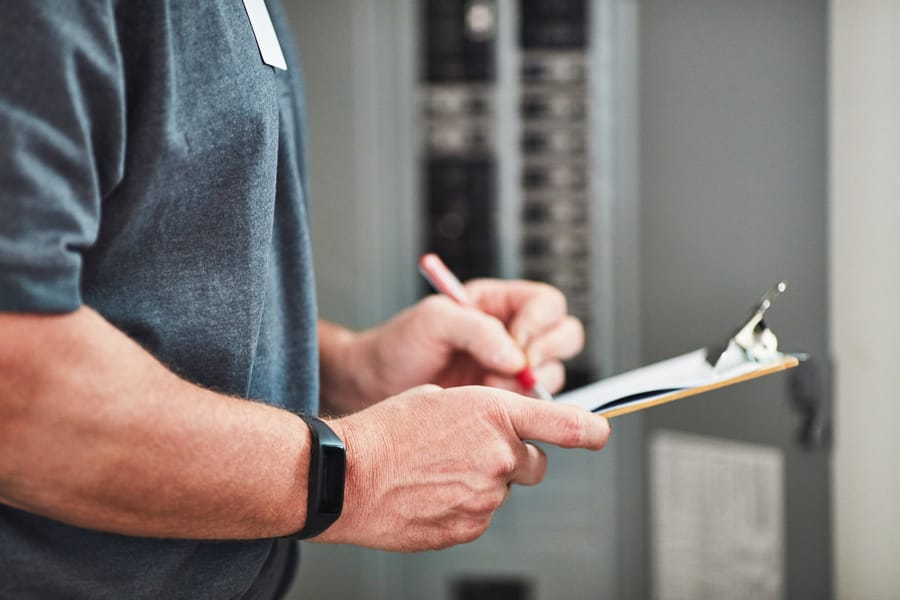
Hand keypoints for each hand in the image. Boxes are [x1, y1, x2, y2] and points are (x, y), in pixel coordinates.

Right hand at [315, 384, 608, 551]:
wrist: (346, 477)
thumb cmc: (384, 432)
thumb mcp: (437, 398)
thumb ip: (481, 412)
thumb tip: (498, 427)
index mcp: (493, 413)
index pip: (565, 424)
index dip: (588, 430)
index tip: (599, 432)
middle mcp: (498, 455)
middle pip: (534, 464)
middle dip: (513, 459)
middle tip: (473, 453)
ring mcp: (485, 497)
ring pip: (502, 491)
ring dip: (482, 482)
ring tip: (437, 472)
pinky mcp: (469, 528)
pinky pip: (479, 515)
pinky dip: (463, 506)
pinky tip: (430, 494)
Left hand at [328, 280, 583, 406]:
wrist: (372, 387)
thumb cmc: (397, 345)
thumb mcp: (433, 322)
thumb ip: (476, 329)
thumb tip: (516, 357)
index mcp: (498, 304)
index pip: (546, 304)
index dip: (540, 324)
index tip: (518, 345)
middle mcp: (512, 335)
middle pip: (564, 336)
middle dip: (546, 355)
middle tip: (515, 374)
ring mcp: (511, 371)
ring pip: (553, 374)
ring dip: (530, 387)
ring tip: (488, 390)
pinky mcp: (505, 403)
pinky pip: (534, 405)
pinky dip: (522, 410)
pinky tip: (490, 410)